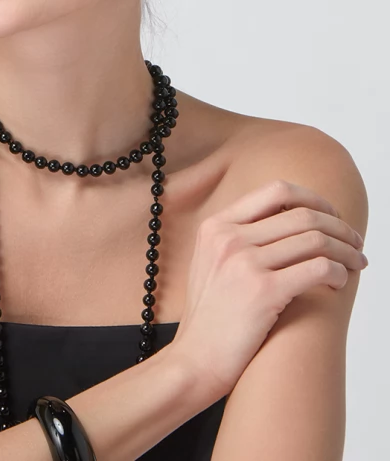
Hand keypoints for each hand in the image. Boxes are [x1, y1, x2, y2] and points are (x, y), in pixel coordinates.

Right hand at [168, 179, 366, 398]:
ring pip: (315, 240)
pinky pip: (317, 268)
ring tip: (356, 262)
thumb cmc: (210, 317)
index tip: (330, 215)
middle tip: (354, 242)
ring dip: (346, 250)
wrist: (194, 360)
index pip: (275, 191)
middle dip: (339, 225)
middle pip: (301, 214)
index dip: (312, 199)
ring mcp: (244, 263)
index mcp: (216, 225)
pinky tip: (339, 282)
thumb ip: (239, 237)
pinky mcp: (264, 291)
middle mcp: (229, 238)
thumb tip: (289, 221)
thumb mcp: (210, 261)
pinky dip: (338, 272)